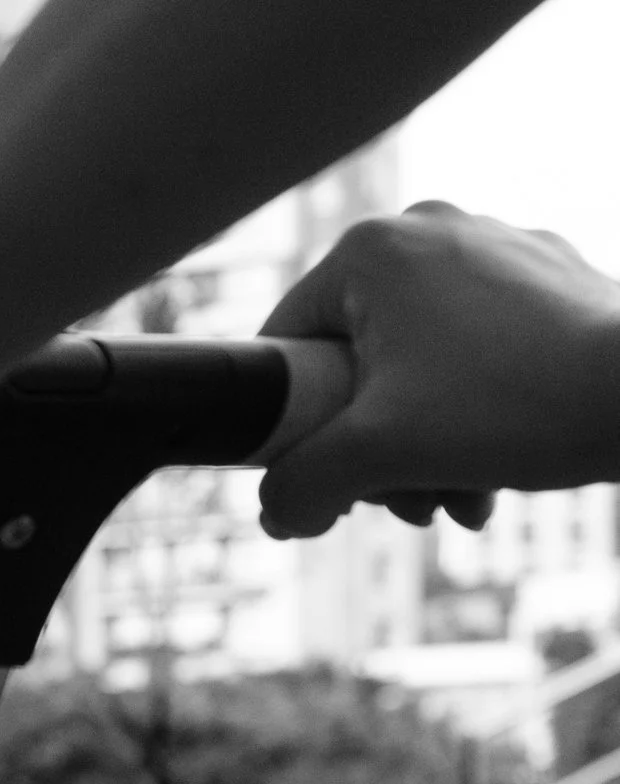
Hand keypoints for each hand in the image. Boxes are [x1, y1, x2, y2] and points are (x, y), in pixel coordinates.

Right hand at [258, 201, 619, 538]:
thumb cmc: (516, 408)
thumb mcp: (378, 458)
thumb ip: (299, 486)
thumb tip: (276, 514)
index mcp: (370, 250)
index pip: (285, 346)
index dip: (294, 426)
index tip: (331, 474)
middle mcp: (428, 230)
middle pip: (356, 361)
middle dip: (373, 445)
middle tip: (402, 501)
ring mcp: (494, 247)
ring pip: (417, 363)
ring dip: (423, 442)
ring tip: (458, 497)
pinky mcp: (546, 274)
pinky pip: (477, 349)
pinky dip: (474, 410)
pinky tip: (497, 465)